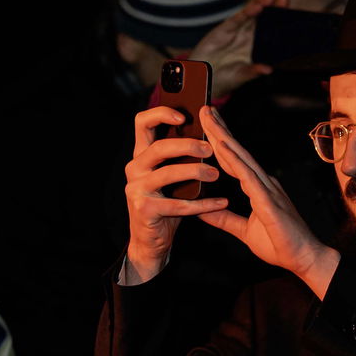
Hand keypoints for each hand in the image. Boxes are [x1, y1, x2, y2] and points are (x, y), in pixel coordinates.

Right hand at [123, 106, 230, 283]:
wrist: (151, 241)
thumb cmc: (167, 203)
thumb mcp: (171, 176)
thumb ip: (181, 156)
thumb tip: (209, 134)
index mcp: (141, 155)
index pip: (142, 122)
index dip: (162, 113)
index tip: (185, 117)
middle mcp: (134, 168)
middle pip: (159, 146)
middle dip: (187, 145)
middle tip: (210, 149)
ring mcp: (136, 189)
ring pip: (167, 173)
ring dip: (195, 172)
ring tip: (215, 175)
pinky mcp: (144, 209)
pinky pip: (178, 204)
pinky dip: (203, 204)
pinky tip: (221, 202)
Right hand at [190, 0, 287, 98]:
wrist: (202, 77)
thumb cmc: (225, 78)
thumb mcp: (241, 76)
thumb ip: (252, 71)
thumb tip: (268, 70)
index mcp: (257, 48)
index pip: (272, 34)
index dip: (281, 25)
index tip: (294, 18)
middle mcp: (249, 37)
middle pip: (264, 20)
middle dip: (275, 10)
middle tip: (285, 1)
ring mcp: (238, 31)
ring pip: (252, 15)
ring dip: (262, 6)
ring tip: (272, 0)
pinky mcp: (225, 29)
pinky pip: (237, 19)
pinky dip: (246, 12)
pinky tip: (256, 6)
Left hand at [195, 106, 339, 297]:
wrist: (305, 259)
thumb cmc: (280, 245)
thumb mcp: (244, 231)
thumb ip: (223, 219)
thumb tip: (200, 210)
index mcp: (259, 188)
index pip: (235, 161)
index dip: (221, 141)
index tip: (207, 124)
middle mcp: (264, 183)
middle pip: (237, 152)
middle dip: (220, 130)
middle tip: (204, 108)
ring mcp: (267, 189)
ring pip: (241, 158)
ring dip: (224, 138)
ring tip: (209, 119)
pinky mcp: (269, 201)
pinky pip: (248, 178)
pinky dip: (235, 161)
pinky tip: (222, 148)